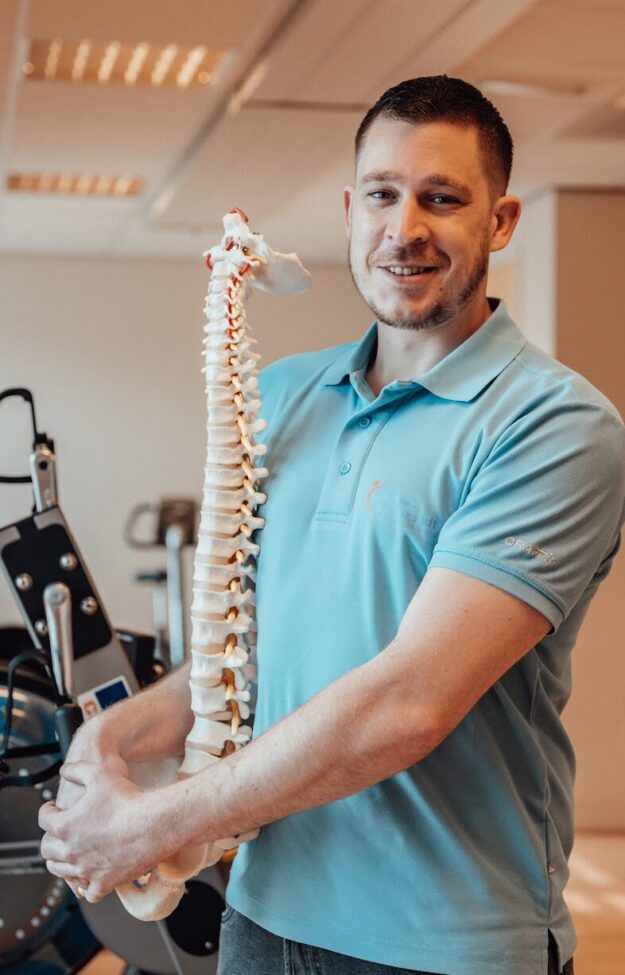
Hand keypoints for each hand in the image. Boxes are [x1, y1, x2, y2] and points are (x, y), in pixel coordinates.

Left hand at [52, 719, 122, 898]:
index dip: (47, 810)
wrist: (153, 825)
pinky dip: (86, 885)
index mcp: (65, 826)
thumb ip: (76, 769)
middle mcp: (70, 851)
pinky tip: (92, 875)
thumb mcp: (98, 773)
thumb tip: (65, 770)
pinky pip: (88, 891)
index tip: (53, 808)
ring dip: (63, 861)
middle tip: (59, 832)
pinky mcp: (104, 883)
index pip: (43, 820)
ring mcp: (86, 870)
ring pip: (62, 871)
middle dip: (51, 838)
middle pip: (47, 850)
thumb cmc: (127, 799)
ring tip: (72, 852)